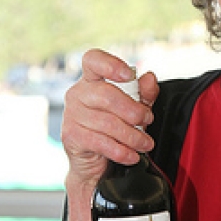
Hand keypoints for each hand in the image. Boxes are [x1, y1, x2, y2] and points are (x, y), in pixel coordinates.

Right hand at [60, 48, 158, 188]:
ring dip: (133, 136)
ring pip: (107, 123)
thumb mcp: (135, 107)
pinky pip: (101, 142)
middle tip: (148, 120)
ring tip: (146, 143)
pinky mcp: (71, 136)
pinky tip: (132, 155)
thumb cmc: (115, 127)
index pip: (93, 60)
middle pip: (106, 94)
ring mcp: (71, 115)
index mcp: (92, 79)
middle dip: (133, 110)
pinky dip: (122, 151)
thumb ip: (144, 92)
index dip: (110, 64)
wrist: (95, 161)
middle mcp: (78, 93)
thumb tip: (150, 78)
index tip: (128, 75)